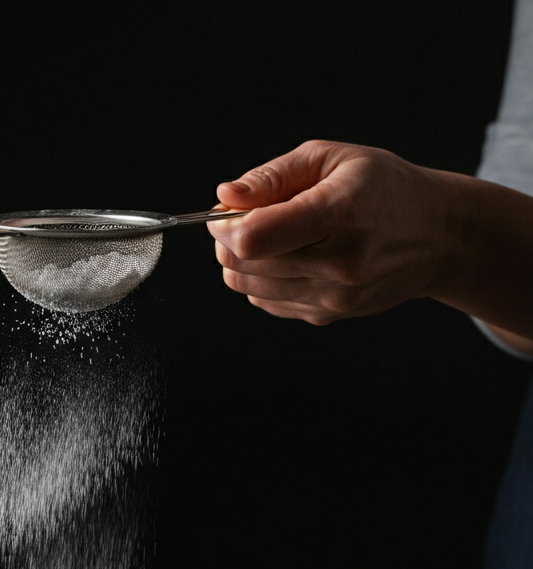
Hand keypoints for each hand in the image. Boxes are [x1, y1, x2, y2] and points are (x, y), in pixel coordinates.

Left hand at [208, 140, 458, 326]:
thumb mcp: (332, 158)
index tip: (227, 210)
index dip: (225, 225)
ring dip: (241, 260)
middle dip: (228, 239)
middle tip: (245, 217)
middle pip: (243, 263)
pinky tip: (289, 257)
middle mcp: (338, 264)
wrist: (437, 236)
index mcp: (340, 214)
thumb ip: (273, 176)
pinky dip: (262, 279)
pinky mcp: (325, 316)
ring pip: (248, 286)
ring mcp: (332, 298)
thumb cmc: (382, 187)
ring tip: (271, 234)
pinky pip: (265, 301)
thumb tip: (225, 196)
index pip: (255, 237)